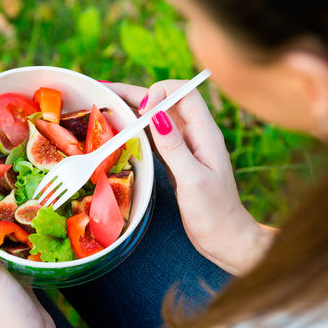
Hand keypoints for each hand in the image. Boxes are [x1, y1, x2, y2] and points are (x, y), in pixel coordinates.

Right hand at [105, 81, 273, 274]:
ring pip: (158, 116)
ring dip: (133, 108)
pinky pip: (155, 135)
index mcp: (206, 133)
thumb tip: (157, 114)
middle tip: (104, 91)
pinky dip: (137, 128)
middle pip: (166, 101)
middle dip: (137, 94)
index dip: (160, 92)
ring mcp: (186, 145)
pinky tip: (119, 127)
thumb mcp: (192, 180)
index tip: (141, 109)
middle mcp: (196, 134)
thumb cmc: (212, 211)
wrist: (222, 236)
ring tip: (104, 104)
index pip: (184, 94)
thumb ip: (174, 147)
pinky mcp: (177, 158)